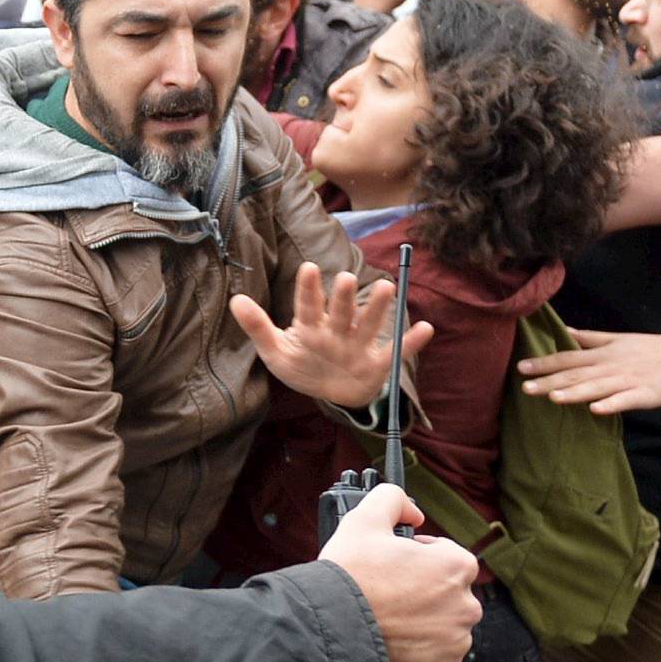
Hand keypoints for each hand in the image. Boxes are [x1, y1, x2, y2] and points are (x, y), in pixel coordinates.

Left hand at [230, 263, 432, 407]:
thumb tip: (235, 299)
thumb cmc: (303, 366)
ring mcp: (359, 346)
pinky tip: (425, 329)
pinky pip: (397, 352)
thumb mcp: (275, 352)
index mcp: (311, 327)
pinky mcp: (378, 364)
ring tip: (386, 289)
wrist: (332, 393)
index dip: (308, 289)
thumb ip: (258, 327)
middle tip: (344, 278)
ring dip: (376, 309)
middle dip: (342, 297)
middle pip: (340, 312)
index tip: (307, 267)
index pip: (308, 306)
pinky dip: (411, 342)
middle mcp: (337, 331)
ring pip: (369, 325)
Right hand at [319, 484, 480, 661]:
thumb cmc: (350, 577)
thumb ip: (393, 499)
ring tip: (388, 619)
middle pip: (448, 593)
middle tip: (389, 593)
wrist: (330, 631)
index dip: (420, 556)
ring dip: (423, 622)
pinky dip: (419, 651)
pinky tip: (393, 641)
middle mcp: (466, 605)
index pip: (448, 555)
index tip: (398, 564)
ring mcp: (455, 641)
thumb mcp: (364, 519)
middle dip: (424, 591)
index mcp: (457, 566)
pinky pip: (435, 657)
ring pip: (444, 626)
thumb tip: (412, 512)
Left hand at [518, 325, 660, 413]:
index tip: (521, 368)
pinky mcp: (645, 395)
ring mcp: (628, 381)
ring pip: (597, 388)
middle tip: (524, 388)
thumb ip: (590, 339)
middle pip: (576, 375)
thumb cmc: (650, 348)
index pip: (568, 359)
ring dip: (574, 393)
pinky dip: (611, 404)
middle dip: (550, 381)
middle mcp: (611, 366)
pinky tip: (595, 410)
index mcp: (603, 354)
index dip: (544, 364)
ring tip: (552, 398)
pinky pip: (625, 401)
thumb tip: (566, 331)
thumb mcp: (617, 339)